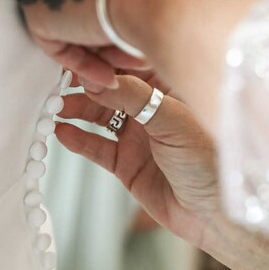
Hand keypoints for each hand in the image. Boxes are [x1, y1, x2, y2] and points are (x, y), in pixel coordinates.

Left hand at [19, 0, 148, 88]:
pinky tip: (109, 76)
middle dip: (103, 41)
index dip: (108, 23)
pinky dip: (82, 65)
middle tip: (129, 62)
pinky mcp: (36, 6)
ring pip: (70, 28)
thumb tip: (127, 21)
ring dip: (99, 54)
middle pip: (77, 10)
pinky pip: (56, 46)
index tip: (130, 42)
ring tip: (128, 66)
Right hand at [55, 72, 221, 248]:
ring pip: (99, 115)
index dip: (102, 60)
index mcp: (170, 86)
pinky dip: (78, 139)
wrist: (216, 214)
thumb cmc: (211, 159)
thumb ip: (133, 96)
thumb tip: (95, 78)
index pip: (128, 64)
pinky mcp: (127, 163)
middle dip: (82, 84)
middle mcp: (153, 108)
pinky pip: (97, 147)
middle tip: (55, 82)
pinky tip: (61, 131)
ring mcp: (139, 135)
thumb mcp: (172, 119)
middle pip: (109, 88)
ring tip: (52, 107)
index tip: (74, 55)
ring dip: (76, 110)